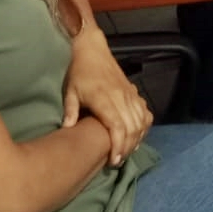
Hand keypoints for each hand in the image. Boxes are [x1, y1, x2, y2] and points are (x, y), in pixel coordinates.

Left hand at [63, 32, 152, 166]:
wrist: (92, 51)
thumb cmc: (79, 73)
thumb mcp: (70, 92)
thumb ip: (70, 111)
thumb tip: (67, 131)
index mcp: (104, 99)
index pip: (117, 127)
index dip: (118, 145)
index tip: (114, 160)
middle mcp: (121, 97)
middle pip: (132, 128)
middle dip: (127, 147)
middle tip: (118, 161)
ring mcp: (130, 94)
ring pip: (141, 121)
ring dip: (137, 138)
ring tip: (127, 151)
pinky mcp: (133, 91)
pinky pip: (145, 111)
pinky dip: (144, 125)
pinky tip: (138, 135)